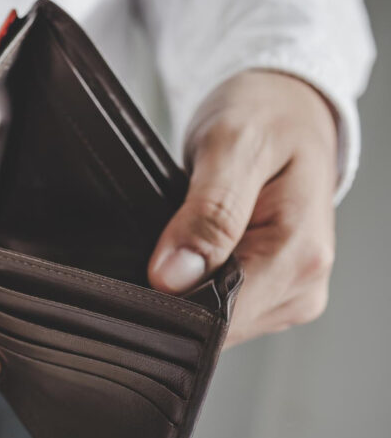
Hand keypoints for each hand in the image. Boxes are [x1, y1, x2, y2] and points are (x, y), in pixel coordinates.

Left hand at [147, 70, 338, 346]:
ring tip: (171, 245)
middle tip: (149, 250)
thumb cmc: (265, 117)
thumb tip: (171, 277)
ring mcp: (289, 294)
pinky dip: (193, 290)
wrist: (285, 109)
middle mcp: (303, 285)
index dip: (170, 306)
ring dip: (182, 295)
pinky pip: (221, 311)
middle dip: (172, 300)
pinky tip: (184, 258)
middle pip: (217, 328)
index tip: (135, 278)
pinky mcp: (271, 294)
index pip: (221, 318)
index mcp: (300, 253)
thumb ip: (207, 213)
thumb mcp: (232, 147)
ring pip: (216, 325)